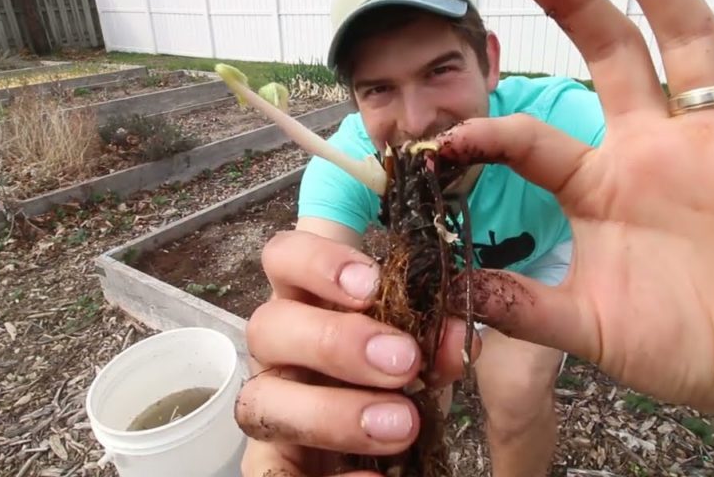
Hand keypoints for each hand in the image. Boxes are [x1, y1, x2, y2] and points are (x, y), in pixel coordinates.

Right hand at [235, 230, 478, 475]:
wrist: (402, 452)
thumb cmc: (403, 382)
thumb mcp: (429, 357)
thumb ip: (440, 343)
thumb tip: (454, 338)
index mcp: (309, 305)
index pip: (282, 257)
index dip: (316, 261)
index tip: (372, 282)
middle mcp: (278, 352)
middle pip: (266, 326)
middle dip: (334, 342)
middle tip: (403, 361)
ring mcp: (270, 408)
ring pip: (259, 400)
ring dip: (330, 413)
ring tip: (402, 425)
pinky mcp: (272, 465)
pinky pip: (272, 476)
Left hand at [436, 0, 713, 427]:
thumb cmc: (682, 349)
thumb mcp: (593, 330)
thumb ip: (528, 310)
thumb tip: (453, 292)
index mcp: (601, 188)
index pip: (536, 141)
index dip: (492, 134)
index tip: (446, 139)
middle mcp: (656, 149)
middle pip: (613, 56)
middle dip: (576, 5)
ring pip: (693, 42)